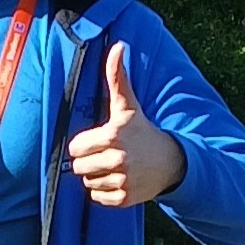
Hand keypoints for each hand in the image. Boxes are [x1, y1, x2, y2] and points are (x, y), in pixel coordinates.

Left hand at [66, 47, 186, 207]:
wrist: (170, 161)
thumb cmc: (142, 131)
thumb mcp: (128, 105)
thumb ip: (116, 77)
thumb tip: (117, 46)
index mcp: (113, 136)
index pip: (75, 148)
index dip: (84, 145)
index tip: (99, 141)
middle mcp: (118, 160)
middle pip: (79, 167)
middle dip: (89, 161)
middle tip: (107, 154)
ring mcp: (122, 181)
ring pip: (88, 183)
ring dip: (97, 177)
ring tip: (115, 167)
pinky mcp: (125, 199)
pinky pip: (97, 198)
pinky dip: (104, 192)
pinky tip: (119, 180)